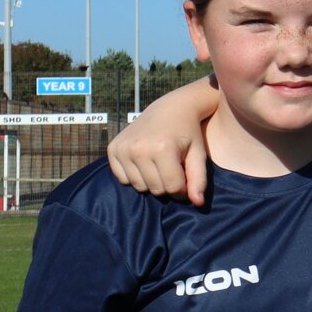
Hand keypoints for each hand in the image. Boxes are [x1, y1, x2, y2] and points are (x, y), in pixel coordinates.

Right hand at [105, 78, 218, 204]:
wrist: (171, 108)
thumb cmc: (189, 133)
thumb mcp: (198, 154)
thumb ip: (199, 179)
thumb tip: (198, 204)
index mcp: (162, 149)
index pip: (173, 188)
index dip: (183, 188)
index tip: (187, 177)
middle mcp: (139, 148)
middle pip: (155, 189)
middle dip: (168, 185)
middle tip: (174, 169)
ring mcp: (123, 148)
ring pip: (139, 187)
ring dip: (152, 182)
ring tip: (161, 164)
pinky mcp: (112, 149)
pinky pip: (123, 179)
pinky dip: (135, 176)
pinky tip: (145, 162)